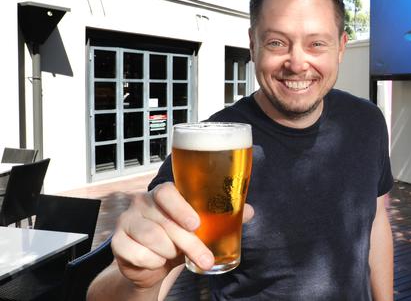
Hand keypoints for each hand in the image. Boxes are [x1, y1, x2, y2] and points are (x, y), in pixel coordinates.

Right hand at [111, 182, 254, 289]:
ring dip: (170, 252)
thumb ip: (222, 217)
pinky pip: (138, 254)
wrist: (152, 263)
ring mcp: (126, 221)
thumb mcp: (199, 228)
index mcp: (162, 194)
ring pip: (152, 238)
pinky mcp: (117, 242)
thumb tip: (249, 211)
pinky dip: (152, 262)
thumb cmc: (177, 238)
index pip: (167, 192)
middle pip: (165, 222)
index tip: (196, 224)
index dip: (181, 207)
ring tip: (175, 256)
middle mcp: (142, 203)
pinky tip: (157, 261)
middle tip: (206, 259)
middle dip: (189, 244)